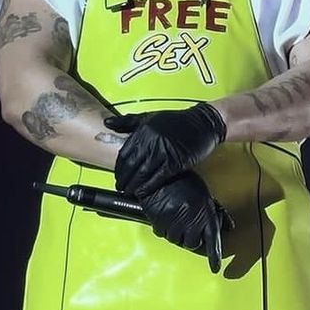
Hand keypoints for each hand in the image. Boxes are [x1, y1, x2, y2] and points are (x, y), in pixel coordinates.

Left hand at [104, 103, 226, 196]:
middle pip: (131, 165)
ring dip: (134, 185)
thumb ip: (128, 122)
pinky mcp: (175, 161)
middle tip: (120, 188)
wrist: (202, 124)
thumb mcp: (150, 116)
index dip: (119, 167)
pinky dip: (148, 187)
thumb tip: (106, 123)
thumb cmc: (175, 121)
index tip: (117, 176)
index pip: (125, 153)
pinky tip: (142, 193)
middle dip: (124, 179)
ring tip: (129, 192)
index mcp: (143, 129)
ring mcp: (163, 151)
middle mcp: (151, 140)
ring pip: (143, 172)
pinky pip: (158, 177)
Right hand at [138, 171, 234, 272]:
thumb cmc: (183, 180)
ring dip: (176, 232)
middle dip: (191, 237)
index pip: (213, 240)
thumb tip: (228, 226)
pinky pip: (162, 234)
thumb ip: (215, 211)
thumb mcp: (204, 194)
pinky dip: (163, 228)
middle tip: (188, 225)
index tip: (215, 267)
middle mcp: (191, 222)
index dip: (214, 256)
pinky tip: (164, 215)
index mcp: (205, 214)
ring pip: (176, 240)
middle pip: (192, 243)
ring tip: (175, 216)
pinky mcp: (159, 224)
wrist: (161, 174)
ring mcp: (174, 224)